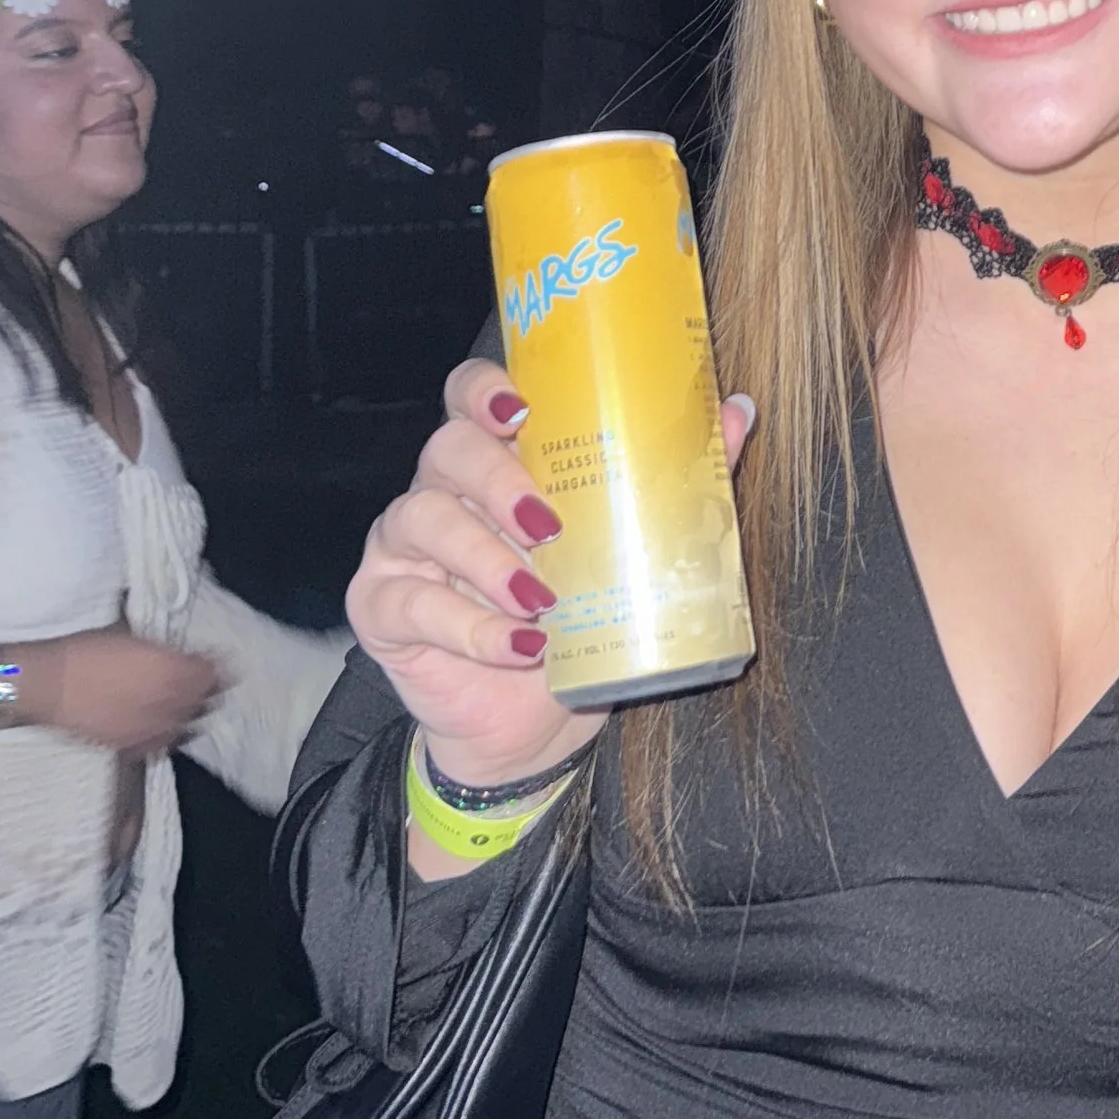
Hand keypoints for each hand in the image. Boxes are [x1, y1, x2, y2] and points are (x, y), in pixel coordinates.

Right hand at [36, 632, 222, 753]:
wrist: (50, 681)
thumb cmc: (85, 650)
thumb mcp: (130, 637)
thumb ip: (162, 650)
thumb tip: (180, 654)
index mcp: (168, 667)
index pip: (209, 672)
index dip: (215, 665)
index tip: (214, 661)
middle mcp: (166, 698)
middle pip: (204, 699)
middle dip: (207, 689)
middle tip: (203, 682)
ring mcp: (149, 725)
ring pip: (188, 724)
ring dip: (191, 712)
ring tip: (186, 704)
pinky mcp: (131, 744)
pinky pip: (162, 743)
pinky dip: (168, 734)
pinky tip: (163, 725)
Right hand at [345, 352, 757, 785]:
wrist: (534, 728)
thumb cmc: (580, 625)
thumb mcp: (633, 554)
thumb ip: (675, 481)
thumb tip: (737, 410)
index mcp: (494, 461)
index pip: (468, 395)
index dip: (484, 390)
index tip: (522, 411)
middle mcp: (439, 490)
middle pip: (447, 450)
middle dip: (499, 482)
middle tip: (551, 526)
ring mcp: (402, 548)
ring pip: (422, 518)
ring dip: (486, 560)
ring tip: (542, 599)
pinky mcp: (380, 608)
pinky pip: (411, 604)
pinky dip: (469, 628)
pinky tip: (517, 648)